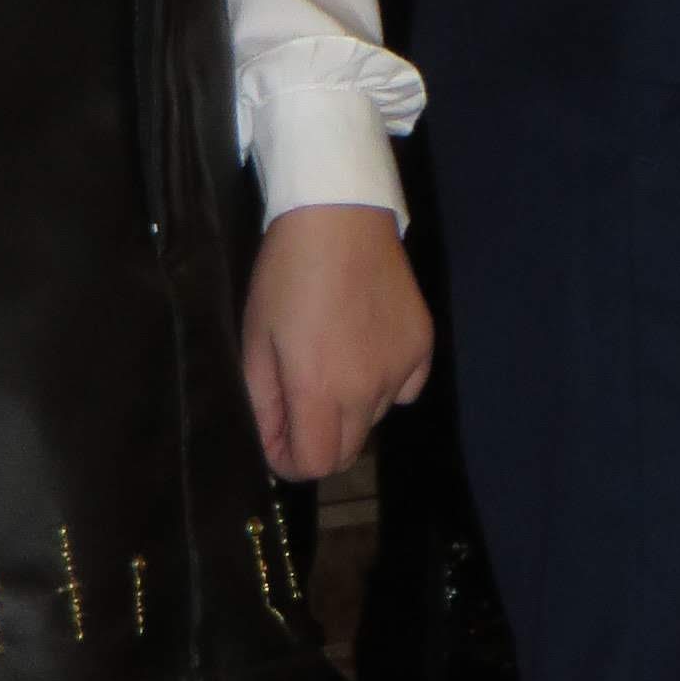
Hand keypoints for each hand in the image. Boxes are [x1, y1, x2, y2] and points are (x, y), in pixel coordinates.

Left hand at [241, 202, 432, 482]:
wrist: (339, 216)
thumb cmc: (286, 276)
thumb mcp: (256, 339)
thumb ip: (263, 403)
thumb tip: (272, 445)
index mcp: (320, 389)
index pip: (315, 465)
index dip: (289, 460)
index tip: (276, 438)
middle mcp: (368, 390)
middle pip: (347, 452)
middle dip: (318, 441)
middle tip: (299, 401)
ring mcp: (402, 369)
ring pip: (373, 419)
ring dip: (350, 408)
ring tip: (332, 358)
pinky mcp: (423, 346)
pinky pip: (404, 390)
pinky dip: (385, 383)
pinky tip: (368, 347)